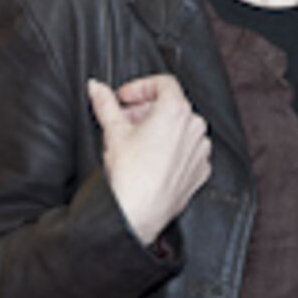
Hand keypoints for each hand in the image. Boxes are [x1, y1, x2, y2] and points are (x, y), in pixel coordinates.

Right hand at [92, 75, 211, 246]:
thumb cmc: (129, 175)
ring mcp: (201, 150)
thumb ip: (106, 103)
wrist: (137, 214)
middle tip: (124, 119)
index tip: (124, 98)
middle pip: (172, 105)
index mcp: (177, 111)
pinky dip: (171, 149)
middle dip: (145, 109)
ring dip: (159, 128)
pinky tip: (151, 159)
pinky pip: (187, 150)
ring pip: (180, 128)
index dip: (140, 87)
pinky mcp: (201, 170)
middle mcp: (195, 127)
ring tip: (136, 141)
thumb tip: (96, 87)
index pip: (163, 83)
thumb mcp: (113, 132)